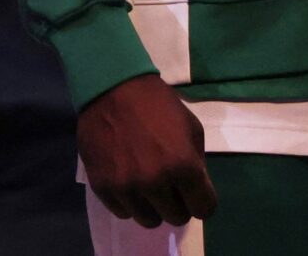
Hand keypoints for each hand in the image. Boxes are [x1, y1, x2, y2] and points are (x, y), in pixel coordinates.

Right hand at [76, 75, 217, 229]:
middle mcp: (155, 182)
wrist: (112, 86)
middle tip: (169, 185)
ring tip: (146, 184)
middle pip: (177, 218)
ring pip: (149, 220)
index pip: (204, 209)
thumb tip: (194, 188)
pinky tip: (127, 180)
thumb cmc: (157, 104)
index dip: (201, 200)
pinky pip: (122, 211)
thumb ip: (197, 162)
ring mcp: (126, 186)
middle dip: (177, 202)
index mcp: (183, 166)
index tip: (193, 191)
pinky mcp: (102, 186)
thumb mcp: (191, 127)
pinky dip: (128, 201)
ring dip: (152, 205)